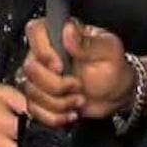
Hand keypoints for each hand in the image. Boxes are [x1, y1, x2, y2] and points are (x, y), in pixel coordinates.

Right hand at [20, 19, 135, 127]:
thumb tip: (68, 30)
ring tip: (79, 99)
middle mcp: (46, 52)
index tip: (60, 67)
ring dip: (58, 102)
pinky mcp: (41, 96)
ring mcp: (41, 75)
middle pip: (30, 67)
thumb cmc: (113, 67)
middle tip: (78, 85)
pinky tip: (70, 112)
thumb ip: (88, 42)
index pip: (35, 30)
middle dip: (56, 85)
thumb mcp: (109, 50)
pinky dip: (53, 116)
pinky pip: (33, 109)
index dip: (42, 50)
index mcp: (60, 34)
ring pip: (31, 91)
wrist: (116, 94)